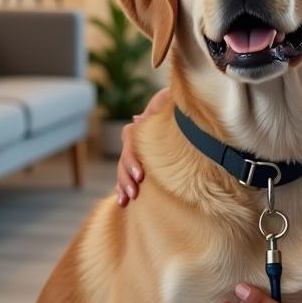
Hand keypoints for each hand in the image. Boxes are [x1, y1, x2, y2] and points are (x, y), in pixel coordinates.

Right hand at [115, 87, 171, 205]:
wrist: (179, 115)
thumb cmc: (177, 107)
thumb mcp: (170, 100)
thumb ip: (161, 103)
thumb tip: (140, 118)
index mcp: (139, 128)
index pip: (129, 145)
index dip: (133, 160)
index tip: (141, 175)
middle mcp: (133, 141)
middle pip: (124, 161)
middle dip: (127, 178)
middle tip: (135, 193)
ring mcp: (134, 154)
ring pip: (122, 170)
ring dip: (123, 185)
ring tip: (127, 200)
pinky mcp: (138, 165)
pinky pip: (126, 177)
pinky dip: (122, 188)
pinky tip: (123, 201)